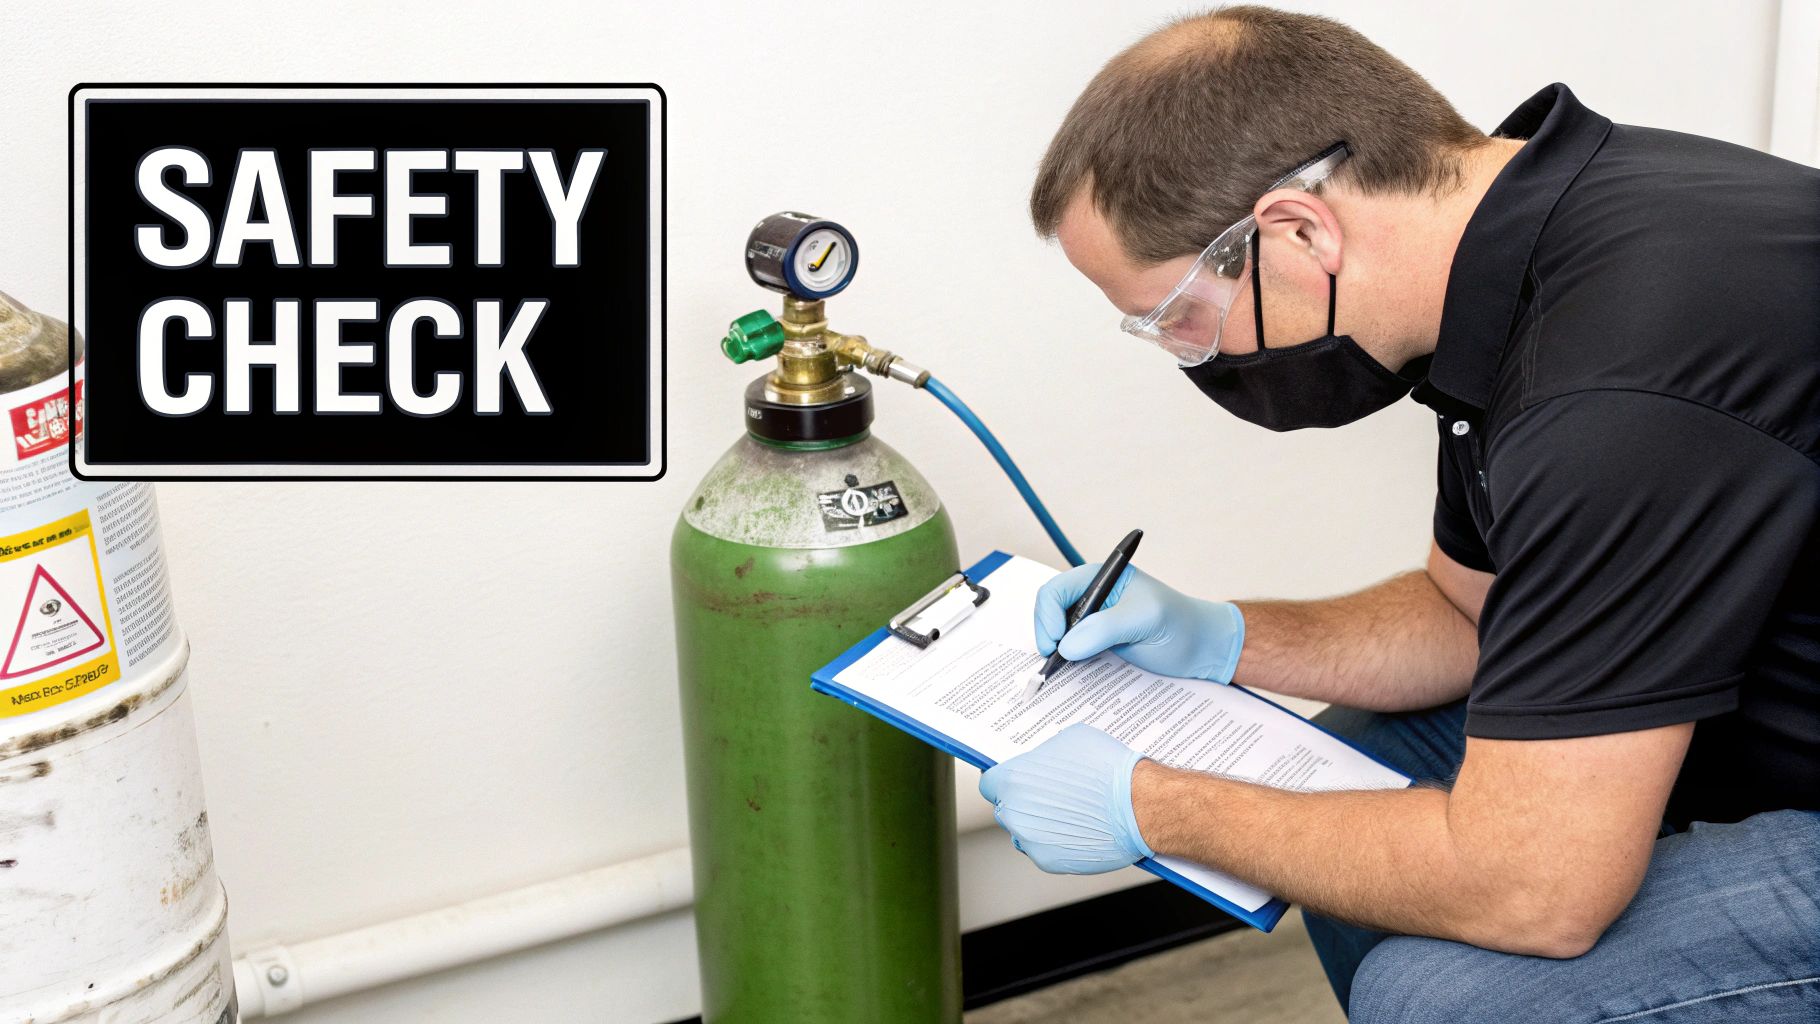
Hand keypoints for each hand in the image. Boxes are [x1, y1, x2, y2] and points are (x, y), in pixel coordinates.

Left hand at [978, 723, 1155, 873]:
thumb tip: (1041, 761)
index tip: (1012, 782)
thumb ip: (1044, 755)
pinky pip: (1044, 850)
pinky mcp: (1049, 861)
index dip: (1003, 781)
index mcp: (1014, 779)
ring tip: (1068, 814)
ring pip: (1024, 832)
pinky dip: (1056, 843)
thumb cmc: (1110, 771)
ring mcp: (1031, 839)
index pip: (989, 783)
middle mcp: (1016, 812)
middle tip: (1050, 797)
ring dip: (1038, 825)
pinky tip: (1077, 830)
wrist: (1141, 805)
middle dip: (1023, 803)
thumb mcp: (1070, 741)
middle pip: (1007, 809)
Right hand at [1034, 563, 1244, 682]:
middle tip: (1055, 659)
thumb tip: (1066, 646)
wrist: (1203, 648)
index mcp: (1101, 578)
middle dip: (1047, 634)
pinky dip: (1065, 660)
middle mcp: (1093, 597)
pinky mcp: (1097, 642)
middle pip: (1049, 611)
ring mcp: (1094, 621)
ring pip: (1056, 632)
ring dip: (1055, 649)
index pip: (1056, 590)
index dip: (1048, 615)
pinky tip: (1072, 670)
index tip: (1058, 641)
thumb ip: (1105, 629)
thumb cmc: (1182, 624)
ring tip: (1063, 667)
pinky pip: (1071, 649)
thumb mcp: (1145, 620)